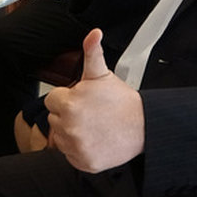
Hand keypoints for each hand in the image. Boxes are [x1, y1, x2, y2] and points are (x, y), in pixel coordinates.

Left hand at [44, 29, 143, 172]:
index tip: (81, 100)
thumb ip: (92, 53)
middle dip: (68, 115)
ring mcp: (75, 146)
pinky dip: (79, 151)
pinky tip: (94, 140)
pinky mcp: (83, 162)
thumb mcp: (102, 74)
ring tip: (92, 126)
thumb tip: (93, 33)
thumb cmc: (122, 102)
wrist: (144, 128)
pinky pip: (70, 155)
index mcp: (68, 103)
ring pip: (61, 138)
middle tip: (89, 113)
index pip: (52, 100)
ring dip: (72, 133)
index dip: (66, 98)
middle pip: (54, 119)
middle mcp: (68, 126)